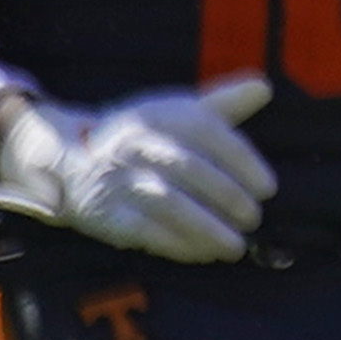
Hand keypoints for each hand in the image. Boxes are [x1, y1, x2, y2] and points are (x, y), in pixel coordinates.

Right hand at [0, 76, 277, 260]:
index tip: (268, 188)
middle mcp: (137, 144)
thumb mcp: (177, 114)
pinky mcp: (106, 213)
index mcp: (159, 116)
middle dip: (228, 196)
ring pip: (167, 202)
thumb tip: (263, 86)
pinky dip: (179, 245)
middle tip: (253, 218)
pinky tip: (205, 253)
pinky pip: (145, 231)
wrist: (72, 161)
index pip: (206, 132)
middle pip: (188, 167)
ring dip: (207, 228)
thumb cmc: (144, 140)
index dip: (242, 162)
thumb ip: (223, 104)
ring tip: (236, 246)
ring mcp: (119, 179)